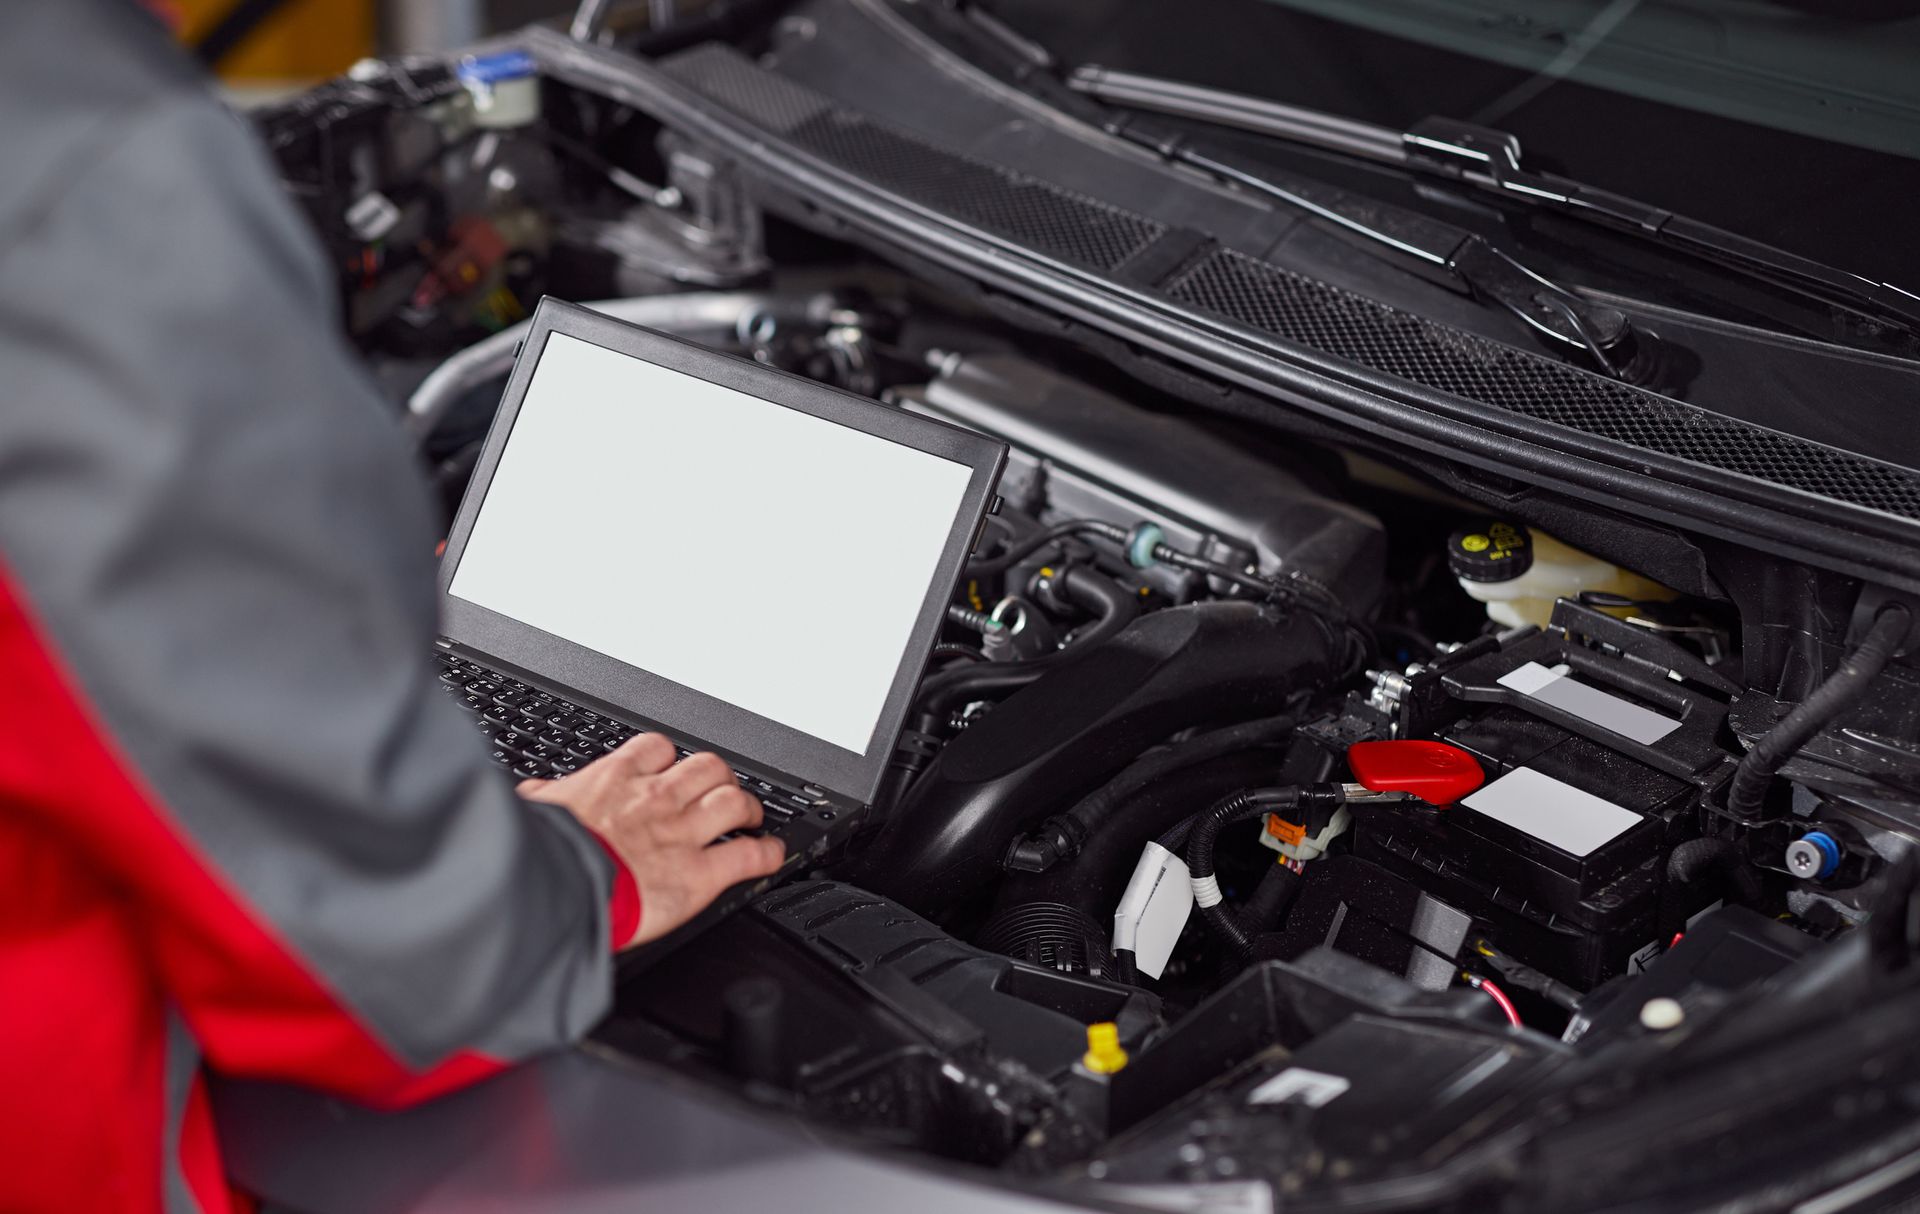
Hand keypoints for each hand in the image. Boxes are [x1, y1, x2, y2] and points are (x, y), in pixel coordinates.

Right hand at [519, 734, 785, 947]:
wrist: (557, 890)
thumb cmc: (543, 854)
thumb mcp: (535, 812)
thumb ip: (542, 801)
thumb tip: (530, 795)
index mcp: (617, 779)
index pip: (658, 748)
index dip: (671, 759)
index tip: (672, 769)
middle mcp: (657, 799)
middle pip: (708, 769)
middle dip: (720, 779)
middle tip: (722, 791)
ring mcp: (683, 834)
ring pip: (734, 802)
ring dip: (748, 808)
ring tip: (751, 818)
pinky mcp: (700, 874)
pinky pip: (748, 855)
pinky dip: (767, 853)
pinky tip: (772, 854)